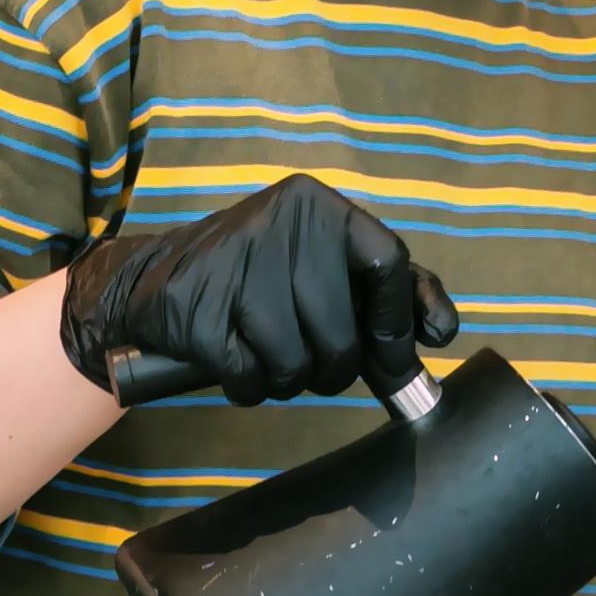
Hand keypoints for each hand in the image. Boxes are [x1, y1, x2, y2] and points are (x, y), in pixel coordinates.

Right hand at [60, 173, 457, 408]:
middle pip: (340, 332)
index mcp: (319, 207)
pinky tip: (233, 363)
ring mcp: (236, 265)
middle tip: (311, 366)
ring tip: (265, 357)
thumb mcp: (324, 265)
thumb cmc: (259, 278)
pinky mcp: (197, 311)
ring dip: (285, 380)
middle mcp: (281, 224)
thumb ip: (387, 292)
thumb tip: (440, 334)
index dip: (397, 322)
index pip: (387, 262)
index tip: (393, 360)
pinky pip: (249, 377)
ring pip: (295, 363)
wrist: (154, 279)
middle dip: (332, 369)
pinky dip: (247, 387)